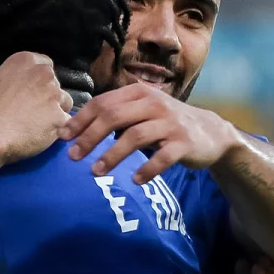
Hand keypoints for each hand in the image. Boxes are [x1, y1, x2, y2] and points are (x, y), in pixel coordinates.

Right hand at [0, 52, 72, 163]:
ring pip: (65, 102)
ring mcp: (54, 94)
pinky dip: (58, 129)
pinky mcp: (61, 116)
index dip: (39, 79)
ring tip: (37, 124)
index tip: (32, 90)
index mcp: (24, 61)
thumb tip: (2, 84)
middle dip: (47, 95)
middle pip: (55, 83)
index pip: (45, 63)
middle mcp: (43, 73)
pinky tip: (42, 134)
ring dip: (55, 111)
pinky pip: (66, 122)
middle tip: (32, 110)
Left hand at [60, 82, 240, 184]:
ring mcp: (170, 123)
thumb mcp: (140, 110)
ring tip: (95, 171)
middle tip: (73, 156)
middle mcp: (153, 103)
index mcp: (137, 93)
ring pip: (134, 137)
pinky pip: (162, 158)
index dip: (80, 120)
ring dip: (112, 156)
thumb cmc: (164, 122)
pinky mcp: (184, 143)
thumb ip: (114, 114)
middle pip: (113, 118)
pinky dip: (147, 169)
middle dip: (89, 138)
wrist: (211, 132)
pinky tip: (135, 180)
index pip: (102, 103)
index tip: (62, 137)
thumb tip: (75, 128)